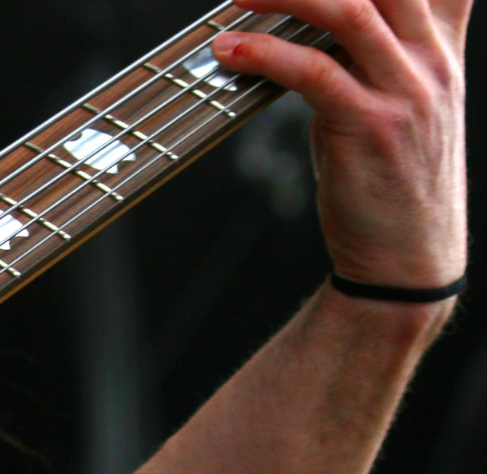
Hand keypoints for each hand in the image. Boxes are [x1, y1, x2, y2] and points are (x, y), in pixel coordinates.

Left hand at [214, 0, 468, 288]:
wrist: (407, 255)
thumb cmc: (389, 177)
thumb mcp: (398, 98)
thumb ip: (378, 48)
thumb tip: (323, 13)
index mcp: (441, 45)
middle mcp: (432, 59)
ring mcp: (407, 91)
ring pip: (350, 12)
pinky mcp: (371, 126)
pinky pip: (315, 72)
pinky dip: (265, 52)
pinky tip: (228, 50)